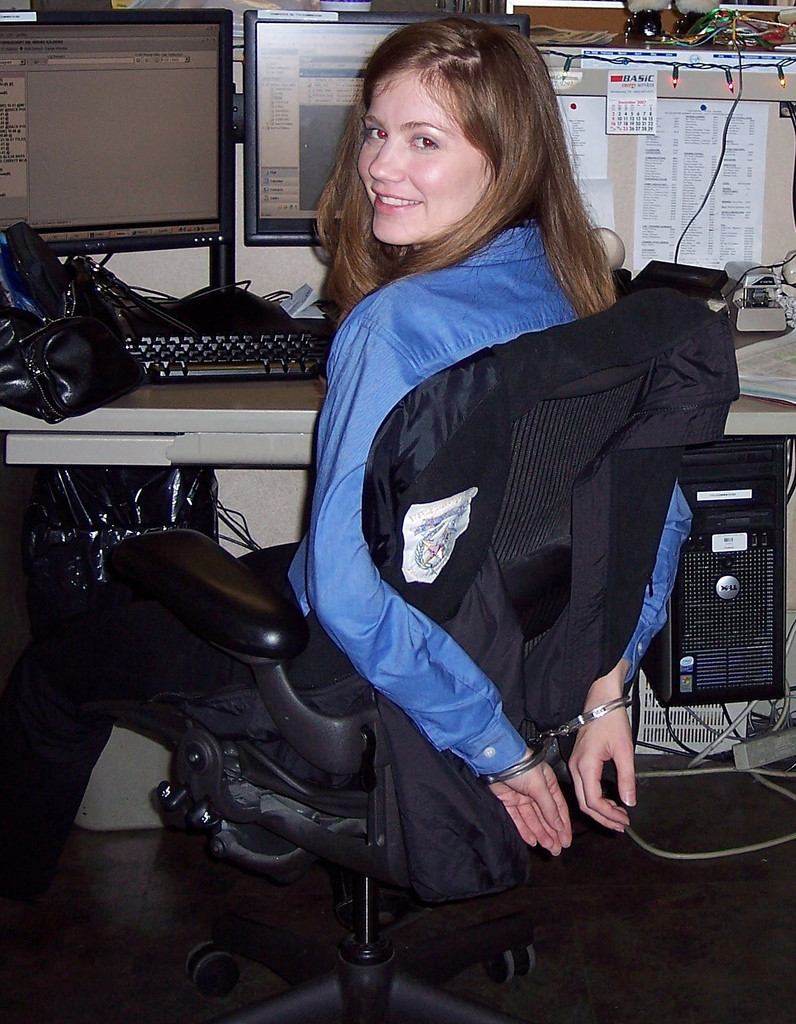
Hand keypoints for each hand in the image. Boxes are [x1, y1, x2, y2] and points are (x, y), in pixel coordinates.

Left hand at [489, 760, 571, 854]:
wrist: (498, 759)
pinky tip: (532, 840)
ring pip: (533, 819)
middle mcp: (536, 791)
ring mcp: (522, 796)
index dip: (563, 825)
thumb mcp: (540, 786)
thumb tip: (559, 825)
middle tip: (557, 849)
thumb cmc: (521, 765)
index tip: (566, 840)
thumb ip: (549, 807)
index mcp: (548, 784)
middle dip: (552, 833)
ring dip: (541, 834)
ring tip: (548, 848)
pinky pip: (518, 818)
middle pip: (546, 816)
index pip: (558, 808)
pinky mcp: (508, 801)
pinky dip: (525, 830)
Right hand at [568, 659, 635, 831]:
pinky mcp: (578, 761)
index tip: (624, 819)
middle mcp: (575, 766)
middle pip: (584, 803)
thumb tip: (629, 801)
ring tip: (618, 817)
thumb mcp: (624, 750)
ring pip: (583, 796)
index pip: (593, 800)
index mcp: (585, 765)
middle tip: (621, 825)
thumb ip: (627, 778)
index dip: (609, 815)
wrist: (601, 701)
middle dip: (603, 817)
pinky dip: (595, 798)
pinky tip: (609, 802)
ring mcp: (574, 764)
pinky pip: (583, 787)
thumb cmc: (611, 720)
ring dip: (599, 810)